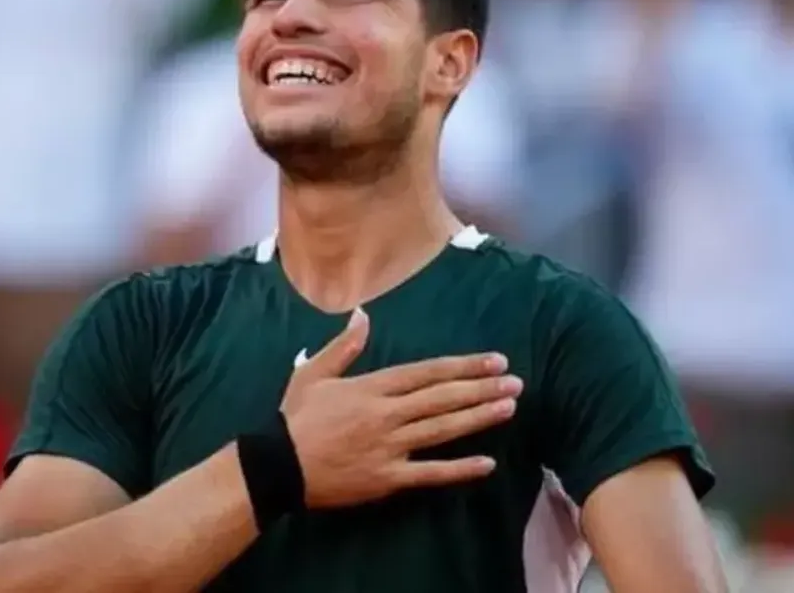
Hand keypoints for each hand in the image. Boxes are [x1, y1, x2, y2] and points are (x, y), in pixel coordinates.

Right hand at [280, 308, 521, 508]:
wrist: (278, 466)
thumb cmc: (296, 418)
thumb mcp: (313, 373)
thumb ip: (343, 346)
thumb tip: (362, 314)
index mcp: (372, 387)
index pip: (427, 372)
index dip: (462, 366)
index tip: (493, 360)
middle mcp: (387, 415)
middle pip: (443, 399)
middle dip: (481, 389)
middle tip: (515, 382)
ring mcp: (390, 448)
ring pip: (442, 430)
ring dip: (478, 418)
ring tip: (509, 408)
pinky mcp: (388, 478)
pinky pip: (429, 474)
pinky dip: (458, 469)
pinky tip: (486, 463)